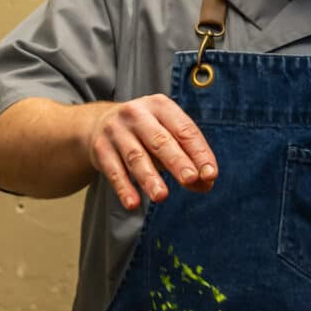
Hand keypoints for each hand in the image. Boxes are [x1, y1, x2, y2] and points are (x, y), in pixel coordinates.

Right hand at [86, 95, 217, 209]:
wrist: (99, 124)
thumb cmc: (145, 133)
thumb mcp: (168, 137)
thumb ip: (188, 158)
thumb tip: (206, 183)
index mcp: (161, 106)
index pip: (185, 130)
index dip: (199, 153)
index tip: (211, 174)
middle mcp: (137, 114)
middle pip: (161, 140)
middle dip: (177, 161)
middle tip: (190, 179)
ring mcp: (116, 130)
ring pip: (136, 156)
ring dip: (149, 178)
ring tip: (161, 196)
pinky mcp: (100, 148)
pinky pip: (114, 171)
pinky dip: (124, 188)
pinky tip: (133, 203)